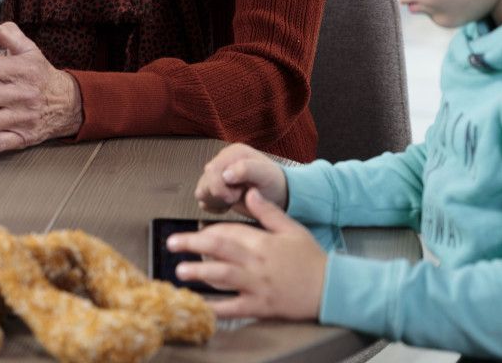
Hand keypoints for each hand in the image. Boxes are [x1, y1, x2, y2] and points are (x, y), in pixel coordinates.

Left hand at [167, 189, 325, 320]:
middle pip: (219, 250)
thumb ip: (268, 212)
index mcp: (264, 242)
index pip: (230, 232)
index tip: (195, 232)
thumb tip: (250, 193)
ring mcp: (258, 286)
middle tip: (171, 243)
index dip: (209, 231)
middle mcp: (257, 263)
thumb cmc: (311, 259)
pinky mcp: (261, 306)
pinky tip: (201, 307)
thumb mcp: (292, 229)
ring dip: (199, 274)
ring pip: (223, 277)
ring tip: (179, 271)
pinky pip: (234, 308)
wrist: (330, 288)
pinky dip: (216, 308)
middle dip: (192, 245)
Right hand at [195, 142, 287, 214]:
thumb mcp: (265, 174)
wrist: (277, 195)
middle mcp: (222, 161)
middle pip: (205, 181)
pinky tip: (228, 205)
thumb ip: (246, 170)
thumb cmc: (274, 183)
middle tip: (238, 196)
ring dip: (216, 200)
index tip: (236, 195)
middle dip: (220, 194)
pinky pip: (203, 200)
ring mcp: (217, 175)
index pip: (212, 170)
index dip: (220, 186)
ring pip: (201, 191)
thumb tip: (225, 174)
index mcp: (233, 153)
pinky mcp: (214, 188)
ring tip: (234, 199)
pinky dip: (214, 206)